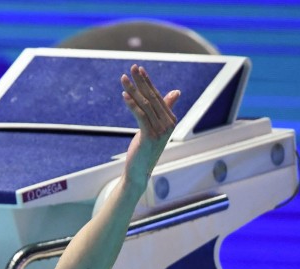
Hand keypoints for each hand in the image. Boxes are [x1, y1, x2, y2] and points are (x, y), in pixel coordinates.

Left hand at [120, 64, 180, 184]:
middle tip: (132, 68)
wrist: (140, 171)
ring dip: (133, 90)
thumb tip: (176, 92)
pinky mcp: (150, 136)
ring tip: (123, 78)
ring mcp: (160, 131)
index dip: (148, 82)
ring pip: (145, 105)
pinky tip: (124, 95)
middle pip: (152, 97)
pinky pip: (140, 116)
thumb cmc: (145, 148)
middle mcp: (168, 124)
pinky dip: (132, 104)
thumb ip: (164, 109)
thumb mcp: (155, 127)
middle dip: (141, 81)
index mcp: (171, 119)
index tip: (139, 69)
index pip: (158, 96)